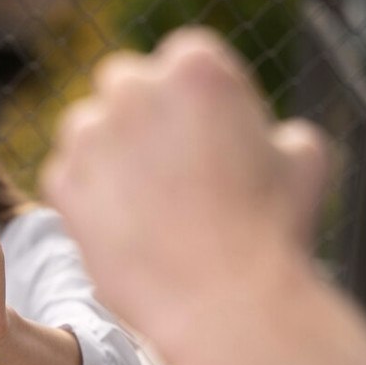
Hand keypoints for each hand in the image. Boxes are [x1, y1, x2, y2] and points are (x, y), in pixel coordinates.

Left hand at [42, 27, 329, 328]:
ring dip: (106, 151)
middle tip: (164, 165)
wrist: (225, 304)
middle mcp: (133, 89)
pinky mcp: (61, 182)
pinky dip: (87, 196)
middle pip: (123, 84)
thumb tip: (271, 135)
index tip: (200, 135)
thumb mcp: (304, 160)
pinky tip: (123, 228)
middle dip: (139, 115)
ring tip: (144, 203)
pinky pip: (67, 176)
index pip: (180, 60)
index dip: (191, 100)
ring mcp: (90, 136)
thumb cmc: (272, 231)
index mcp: (195, 67)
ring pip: (86, 128)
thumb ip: (276, 129)